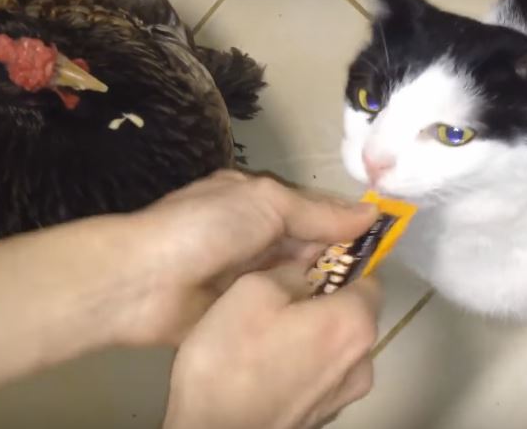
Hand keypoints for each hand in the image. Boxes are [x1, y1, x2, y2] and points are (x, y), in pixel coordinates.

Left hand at [115, 170, 378, 344]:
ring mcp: (246, 277)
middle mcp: (253, 236)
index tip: (384, 244)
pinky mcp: (239, 312)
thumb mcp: (265, 203)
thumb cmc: (204, 229)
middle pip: (308, 248)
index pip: (312, 211)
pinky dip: (300, 316)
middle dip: (337, 261)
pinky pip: (278, 312)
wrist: (143, 283)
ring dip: (321, 291)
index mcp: (256, 201)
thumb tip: (369, 213)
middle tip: (375, 282)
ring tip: (359, 306)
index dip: (346, 225)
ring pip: (296, 282)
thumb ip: (316, 211)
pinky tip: (328, 325)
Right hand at [163, 269, 383, 428]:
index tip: (305, 259)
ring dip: (311, 333)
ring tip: (266, 333)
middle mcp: (363, 360)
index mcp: (354, 323)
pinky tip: (267, 364)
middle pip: (352, 312)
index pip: (367, 274)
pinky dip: (303, 362)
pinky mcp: (324, 414)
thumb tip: (306, 269)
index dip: (337, 261)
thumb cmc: (232, 360)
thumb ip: (290, 270)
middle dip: (320, 299)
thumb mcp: (251, 290)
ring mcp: (345, 394)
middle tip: (274, 295)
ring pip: (336, 344)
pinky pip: (322, 373)